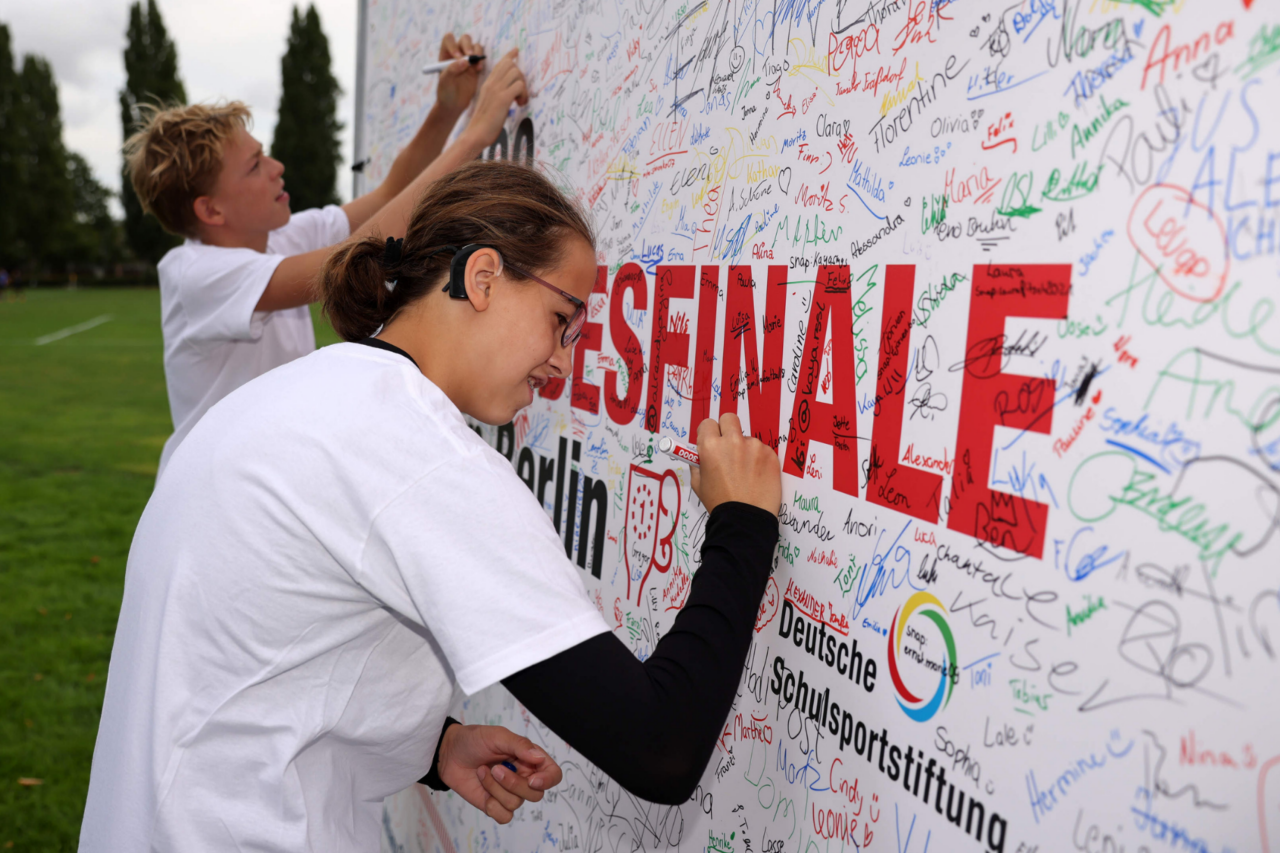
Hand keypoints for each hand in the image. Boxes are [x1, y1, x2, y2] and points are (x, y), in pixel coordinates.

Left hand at [435, 33, 483, 117]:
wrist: (454, 105)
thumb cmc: (445, 93)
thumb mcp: (445, 81)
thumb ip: (452, 69)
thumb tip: (464, 61)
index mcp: (445, 54)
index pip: (449, 40)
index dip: (454, 45)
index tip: (457, 57)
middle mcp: (456, 54)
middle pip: (464, 39)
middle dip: (467, 46)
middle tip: (470, 57)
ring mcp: (467, 59)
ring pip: (474, 46)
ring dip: (476, 52)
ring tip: (475, 66)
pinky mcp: (475, 66)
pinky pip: (480, 57)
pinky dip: (481, 60)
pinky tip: (478, 69)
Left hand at [436, 723, 561, 823]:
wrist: (448, 753)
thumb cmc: (474, 740)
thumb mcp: (498, 736)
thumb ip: (520, 746)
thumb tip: (540, 758)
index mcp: (530, 759)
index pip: (553, 774)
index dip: (548, 780)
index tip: (532, 779)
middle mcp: (523, 777)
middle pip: (536, 794)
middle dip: (514, 784)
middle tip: (496, 768)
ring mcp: (509, 793)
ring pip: (516, 803)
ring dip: (495, 788)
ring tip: (483, 771)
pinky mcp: (494, 805)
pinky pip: (503, 816)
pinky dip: (491, 804)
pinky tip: (482, 789)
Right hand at [463, 48, 528, 147]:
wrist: (476, 133)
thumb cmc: (483, 123)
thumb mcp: (489, 103)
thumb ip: (496, 94)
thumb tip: (510, 91)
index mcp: (487, 84)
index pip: (500, 64)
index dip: (510, 56)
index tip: (516, 51)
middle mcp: (491, 83)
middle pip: (510, 65)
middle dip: (520, 76)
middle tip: (520, 92)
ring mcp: (496, 90)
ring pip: (517, 73)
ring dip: (524, 87)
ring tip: (520, 100)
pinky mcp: (503, 99)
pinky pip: (519, 86)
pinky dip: (524, 94)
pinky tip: (520, 104)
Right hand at [690, 413, 781, 514]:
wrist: (745, 520)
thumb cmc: (720, 503)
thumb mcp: (698, 484)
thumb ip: (697, 464)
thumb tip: (699, 453)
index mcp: (710, 446)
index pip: (708, 424)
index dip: (708, 433)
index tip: (711, 442)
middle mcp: (732, 441)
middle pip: (729, 418)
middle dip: (726, 429)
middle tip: (728, 447)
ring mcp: (754, 446)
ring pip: (747, 439)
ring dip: (745, 449)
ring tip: (745, 473)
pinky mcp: (770, 454)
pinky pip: (762, 450)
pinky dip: (759, 460)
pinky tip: (756, 477)